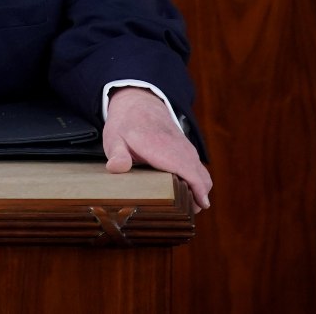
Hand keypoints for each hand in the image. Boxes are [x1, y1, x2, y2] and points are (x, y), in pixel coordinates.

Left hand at [104, 87, 212, 213]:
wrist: (138, 102)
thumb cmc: (125, 124)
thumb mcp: (114, 138)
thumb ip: (117, 154)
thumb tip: (116, 167)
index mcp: (163, 148)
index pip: (188, 170)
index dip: (197, 189)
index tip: (201, 205)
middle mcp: (179, 148)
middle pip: (200, 175)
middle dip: (200, 196)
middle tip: (188, 214)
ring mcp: (185, 148)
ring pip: (201, 172)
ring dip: (200, 189)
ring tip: (188, 207)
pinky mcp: (186, 149)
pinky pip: (198, 167)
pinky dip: (197, 181)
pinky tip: (187, 193)